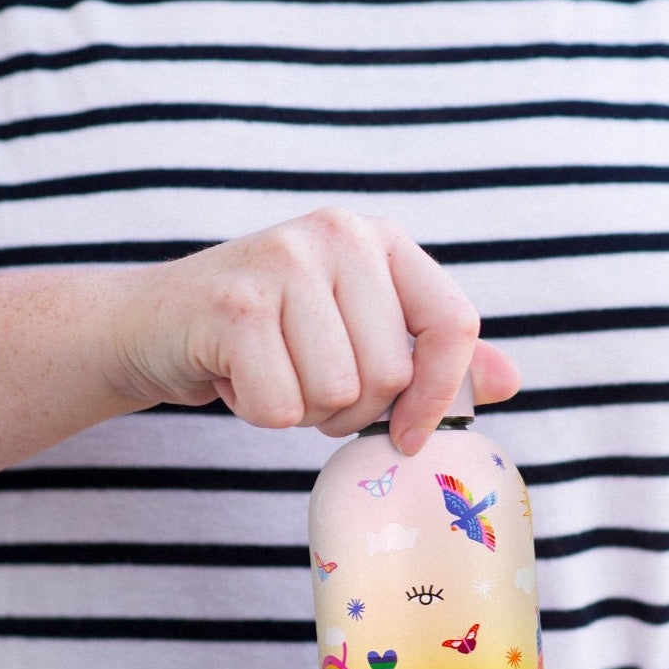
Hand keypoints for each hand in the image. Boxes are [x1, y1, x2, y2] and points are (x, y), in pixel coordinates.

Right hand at [110, 208, 518, 451]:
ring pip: (339, 392)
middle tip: (308, 382)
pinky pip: (283, 406)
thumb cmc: (275, 337)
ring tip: (274, 374)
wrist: (157, 323)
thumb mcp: (363, 334)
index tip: (410, 433)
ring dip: (306, 412)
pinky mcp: (234, 304)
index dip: (439, 393)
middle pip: (392, 373)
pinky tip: (238, 376)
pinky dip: (260, 413)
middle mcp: (339, 235)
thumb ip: (436, 358)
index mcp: (382, 241)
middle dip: (352, 407)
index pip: (453, 323)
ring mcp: (284, 260)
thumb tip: (512, 380)